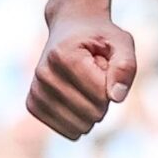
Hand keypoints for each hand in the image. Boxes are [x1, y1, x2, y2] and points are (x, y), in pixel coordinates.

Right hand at [27, 10, 136, 138]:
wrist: (70, 28)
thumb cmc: (100, 37)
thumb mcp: (121, 42)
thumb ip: (125, 66)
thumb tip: (116, 97)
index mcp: (63, 55)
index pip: (101, 95)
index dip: (112, 84)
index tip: (102, 64)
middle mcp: (44, 74)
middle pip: (91, 114)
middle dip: (102, 99)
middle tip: (93, 74)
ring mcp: (36, 90)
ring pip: (80, 127)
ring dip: (90, 110)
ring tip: (84, 84)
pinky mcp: (33, 104)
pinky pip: (66, 130)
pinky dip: (78, 119)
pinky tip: (74, 97)